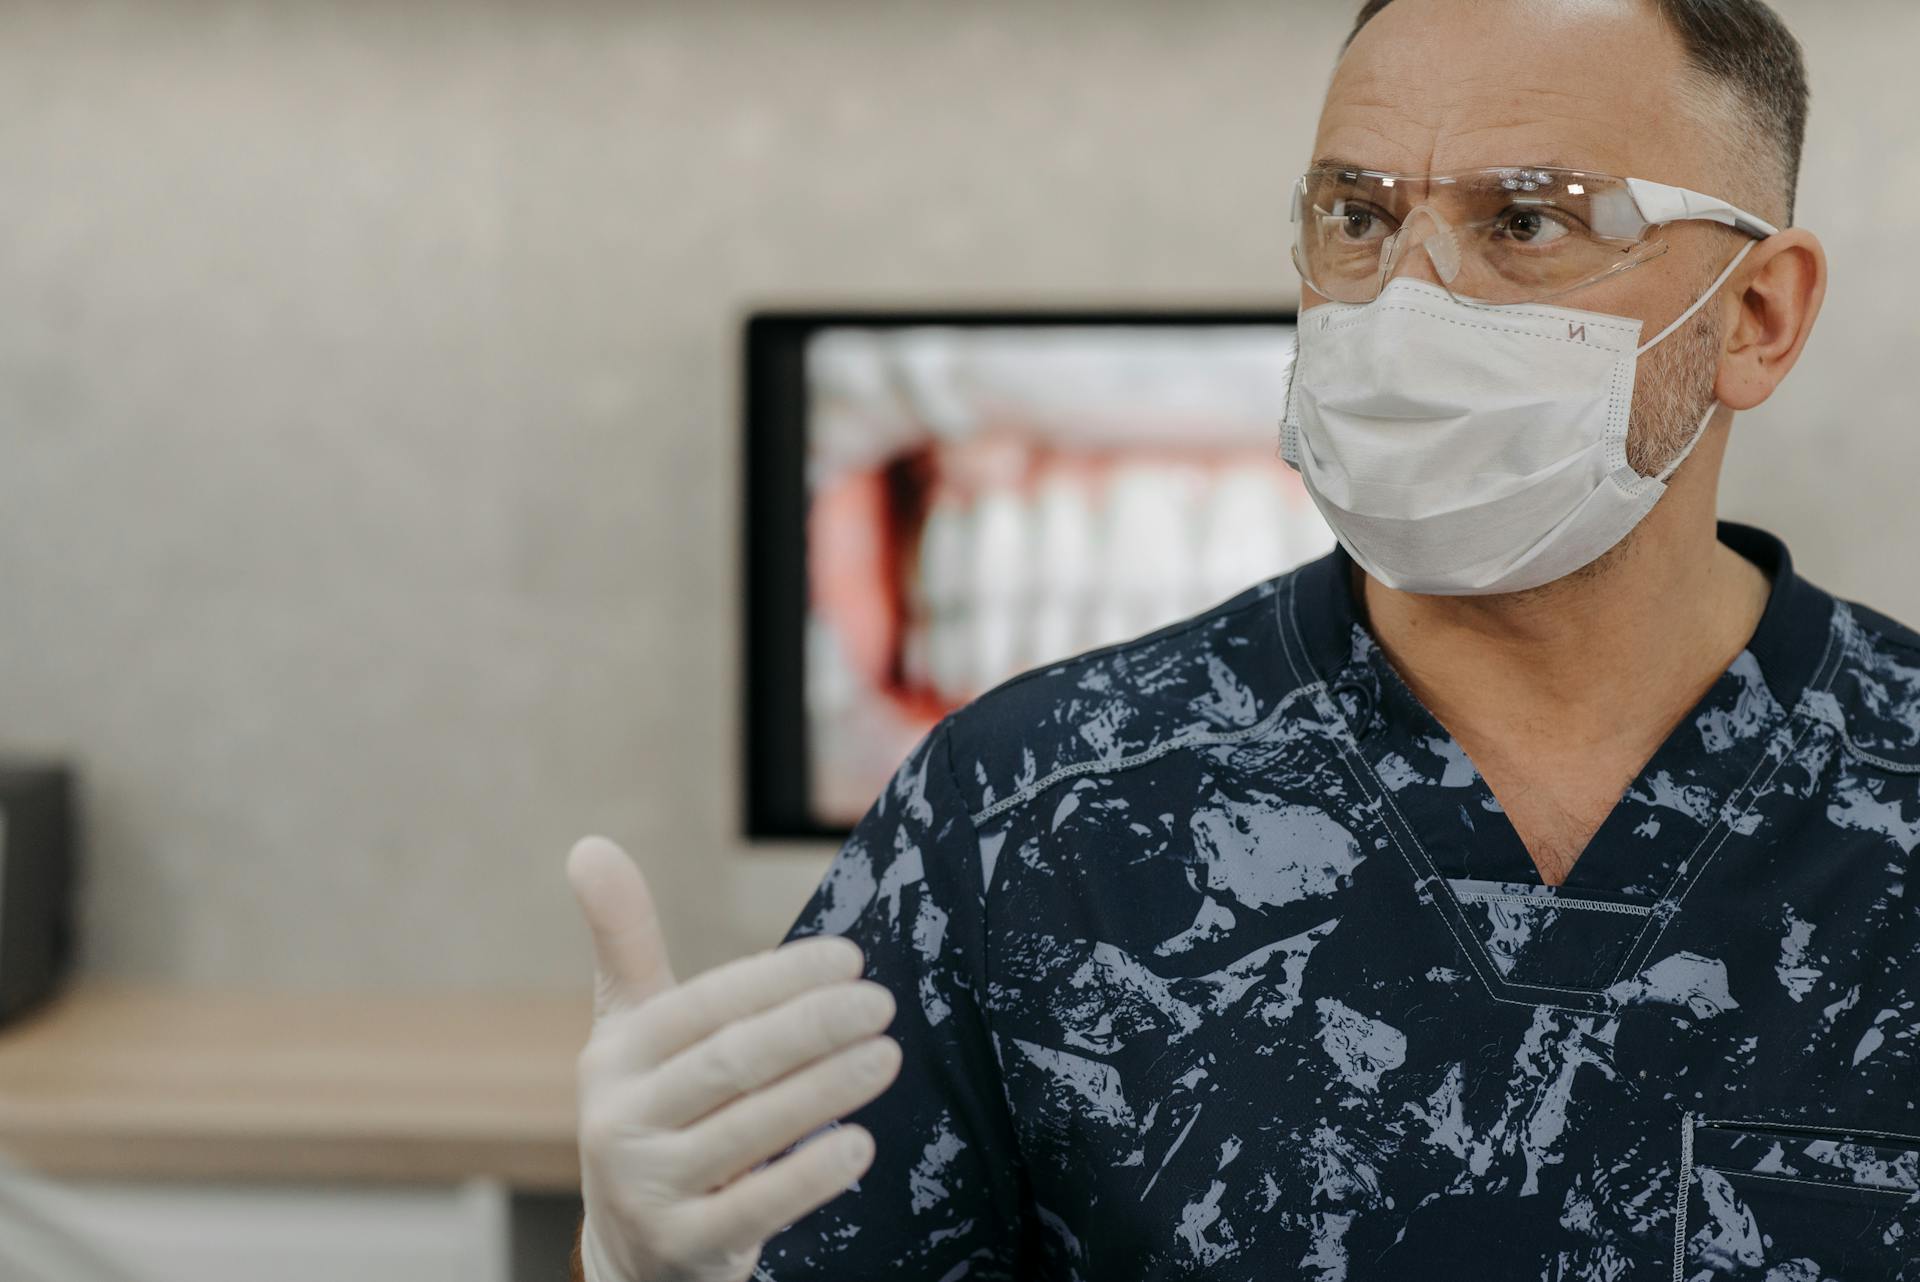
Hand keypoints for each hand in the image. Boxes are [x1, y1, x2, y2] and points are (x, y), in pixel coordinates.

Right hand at [565, 836, 901, 1281]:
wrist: (633, 1250)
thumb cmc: (653, 1112)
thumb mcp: (632, 1031)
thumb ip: (625, 941)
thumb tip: (589, 843)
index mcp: (615, 1057)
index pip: (704, 1006)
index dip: (778, 979)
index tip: (849, 958)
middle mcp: (619, 1121)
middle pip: (730, 1062)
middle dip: (811, 1027)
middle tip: (881, 1003)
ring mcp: (648, 1190)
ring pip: (749, 1129)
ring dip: (826, 1089)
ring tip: (886, 1056)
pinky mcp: (683, 1247)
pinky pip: (754, 1208)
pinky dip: (808, 1176)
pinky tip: (860, 1145)